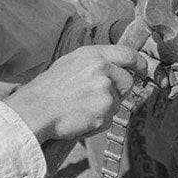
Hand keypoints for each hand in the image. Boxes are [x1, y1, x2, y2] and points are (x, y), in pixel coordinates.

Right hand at [5, 45, 147, 142]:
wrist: (35, 111)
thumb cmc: (48, 89)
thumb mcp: (70, 64)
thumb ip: (95, 63)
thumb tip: (116, 69)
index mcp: (93, 55)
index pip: (128, 54)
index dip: (139, 63)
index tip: (142, 70)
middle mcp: (102, 69)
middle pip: (127, 81)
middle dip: (118, 92)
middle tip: (96, 98)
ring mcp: (104, 91)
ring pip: (117, 103)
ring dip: (103, 109)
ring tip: (80, 108)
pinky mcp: (104, 112)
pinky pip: (108, 120)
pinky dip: (97, 123)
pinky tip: (79, 118)